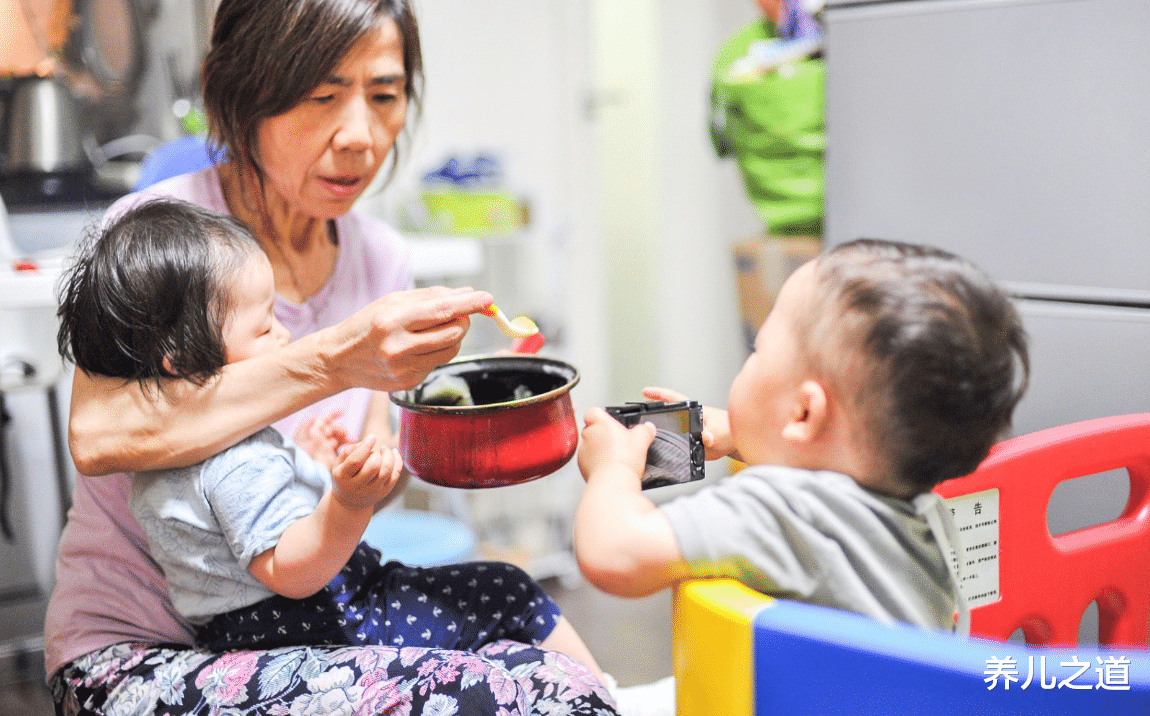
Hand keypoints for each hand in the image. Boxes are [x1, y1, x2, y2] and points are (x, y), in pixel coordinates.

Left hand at [294, 411, 350, 468]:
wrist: (304, 470)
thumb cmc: (300, 453)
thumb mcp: (300, 437)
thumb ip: (306, 425)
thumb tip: (313, 416)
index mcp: (313, 433)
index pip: (325, 421)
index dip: (333, 415)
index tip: (342, 412)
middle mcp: (321, 440)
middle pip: (334, 430)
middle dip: (340, 429)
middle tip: (344, 433)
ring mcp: (327, 449)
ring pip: (339, 439)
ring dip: (346, 437)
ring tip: (350, 440)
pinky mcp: (332, 458)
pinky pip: (342, 450)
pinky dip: (348, 447)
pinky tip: (352, 446)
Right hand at [328, 286, 493, 391]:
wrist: (339, 359)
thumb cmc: (367, 325)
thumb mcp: (392, 302)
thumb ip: (430, 297)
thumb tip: (466, 294)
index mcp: (393, 320)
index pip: (442, 310)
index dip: (469, 304)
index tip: (488, 298)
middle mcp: (399, 347)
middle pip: (453, 331)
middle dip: (463, 319)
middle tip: (458, 312)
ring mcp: (405, 368)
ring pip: (452, 349)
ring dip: (453, 336)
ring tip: (434, 329)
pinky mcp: (409, 383)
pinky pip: (438, 363)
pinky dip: (436, 352)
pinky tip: (417, 348)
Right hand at [330, 434, 402, 511]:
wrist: (351, 502)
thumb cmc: (345, 476)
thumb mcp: (339, 464)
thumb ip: (348, 451)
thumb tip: (365, 442)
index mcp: (343, 477)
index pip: (355, 461)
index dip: (365, 446)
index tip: (372, 437)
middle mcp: (357, 486)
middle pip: (373, 466)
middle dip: (377, 453)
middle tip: (376, 450)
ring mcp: (373, 490)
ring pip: (386, 471)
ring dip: (388, 455)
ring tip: (384, 449)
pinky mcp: (385, 491)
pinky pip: (395, 475)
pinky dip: (398, 461)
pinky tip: (394, 453)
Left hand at [577, 407, 655, 483]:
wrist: (613, 482)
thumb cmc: (623, 458)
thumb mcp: (642, 439)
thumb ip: (645, 430)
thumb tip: (648, 428)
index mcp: (600, 423)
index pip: (593, 412)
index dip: (601, 416)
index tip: (609, 421)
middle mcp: (588, 435)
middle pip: (592, 429)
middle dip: (602, 435)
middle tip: (616, 442)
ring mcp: (583, 451)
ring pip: (589, 445)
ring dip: (598, 449)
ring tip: (614, 456)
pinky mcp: (582, 466)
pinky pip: (588, 460)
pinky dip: (596, 462)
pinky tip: (609, 467)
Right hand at [642, 386, 735, 459]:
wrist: (734, 445)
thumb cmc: (729, 431)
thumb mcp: (720, 432)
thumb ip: (713, 435)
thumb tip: (706, 438)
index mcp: (694, 411)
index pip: (673, 399)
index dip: (658, 394)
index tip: (645, 391)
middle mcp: (688, 421)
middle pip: (667, 415)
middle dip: (653, 415)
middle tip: (639, 417)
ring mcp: (687, 433)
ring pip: (670, 432)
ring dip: (660, 434)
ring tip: (646, 437)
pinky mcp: (688, 446)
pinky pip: (676, 446)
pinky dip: (669, 450)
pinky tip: (663, 454)